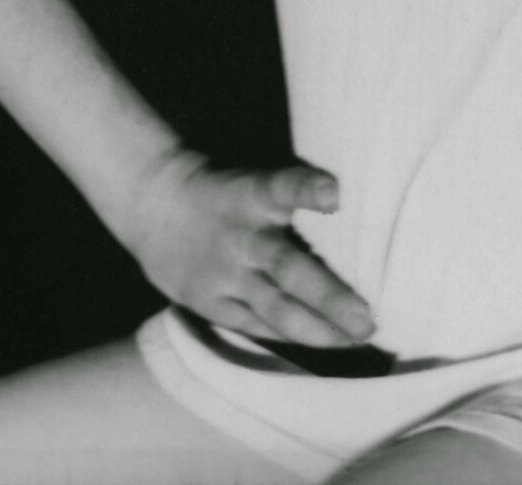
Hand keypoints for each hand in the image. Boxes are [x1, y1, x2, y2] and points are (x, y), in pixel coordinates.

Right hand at [127, 148, 375, 346]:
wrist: (154, 204)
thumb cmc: (226, 191)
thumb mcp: (253, 179)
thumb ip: (293, 196)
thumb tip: (350, 211)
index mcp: (252, 195)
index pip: (282, 187)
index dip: (308, 189)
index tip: (335, 194)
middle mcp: (241, 237)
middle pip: (288, 268)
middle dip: (330, 297)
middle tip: (367, 318)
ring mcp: (224, 275)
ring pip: (275, 309)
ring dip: (318, 329)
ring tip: (354, 339)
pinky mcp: (210, 302)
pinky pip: (256, 325)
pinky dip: (290, 335)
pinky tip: (322, 342)